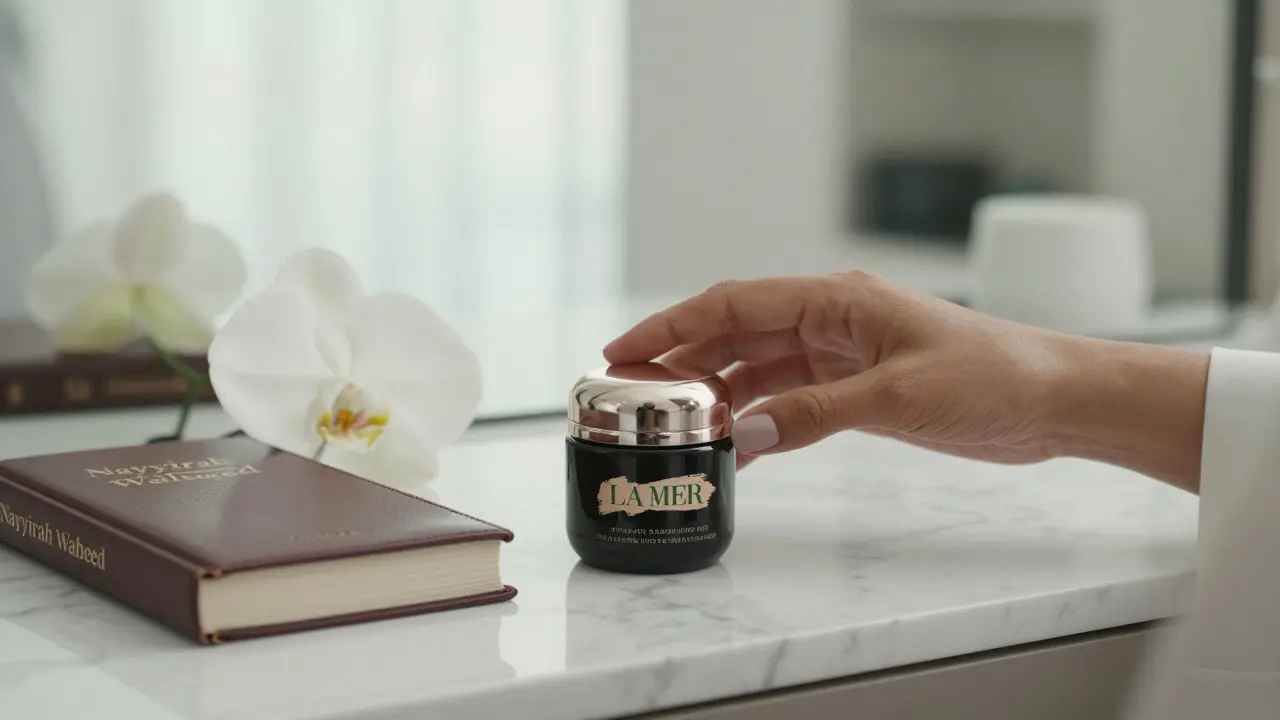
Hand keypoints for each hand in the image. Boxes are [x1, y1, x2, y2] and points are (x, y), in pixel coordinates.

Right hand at [604, 271, 1209, 490]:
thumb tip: (745, 435)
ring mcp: (843, 355)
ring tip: (674, 425)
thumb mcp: (896, 394)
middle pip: (736, 335)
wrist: (1053, 400)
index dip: (673, 326)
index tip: (624, 352)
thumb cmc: (992, 376)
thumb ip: (816, 414)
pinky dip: (760, 419)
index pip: (734, 303)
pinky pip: (790, 400)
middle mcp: (832, 320)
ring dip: (718, 394)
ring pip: (758, 369)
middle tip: (630, 396)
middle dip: (683, 362)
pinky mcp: (858, 389)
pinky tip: (735, 444)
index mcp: (836, 299)